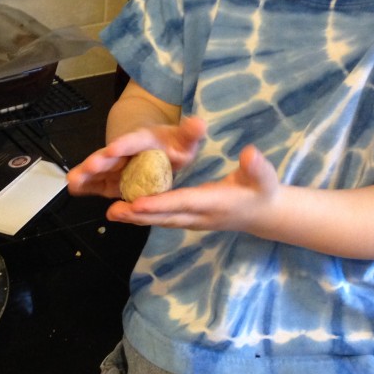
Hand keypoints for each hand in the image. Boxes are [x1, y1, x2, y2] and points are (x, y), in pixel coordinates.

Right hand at [66, 116, 205, 199]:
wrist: (161, 151)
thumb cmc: (174, 145)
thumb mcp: (185, 140)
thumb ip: (190, 134)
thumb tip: (199, 123)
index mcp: (145, 139)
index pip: (134, 141)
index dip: (124, 145)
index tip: (114, 149)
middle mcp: (126, 151)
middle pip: (111, 156)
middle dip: (99, 161)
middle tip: (89, 166)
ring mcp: (117, 166)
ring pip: (99, 170)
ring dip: (86, 175)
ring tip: (72, 181)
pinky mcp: (112, 180)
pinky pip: (97, 184)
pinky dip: (85, 186)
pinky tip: (73, 190)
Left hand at [105, 144, 279, 230]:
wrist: (263, 214)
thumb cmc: (262, 190)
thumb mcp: (264, 177)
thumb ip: (257, 167)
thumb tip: (251, 153)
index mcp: (215, 202)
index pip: (183, 202)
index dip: (160, 204)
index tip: (137, 203)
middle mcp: (199, 216)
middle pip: (165, 216)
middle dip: (139, 215)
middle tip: (112, 211)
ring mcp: (193, 221)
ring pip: (161, 220)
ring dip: (136, 218)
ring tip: (110, 213)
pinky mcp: (188, 220)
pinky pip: (163, 219)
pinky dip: (143, 217)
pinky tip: (124, 212)